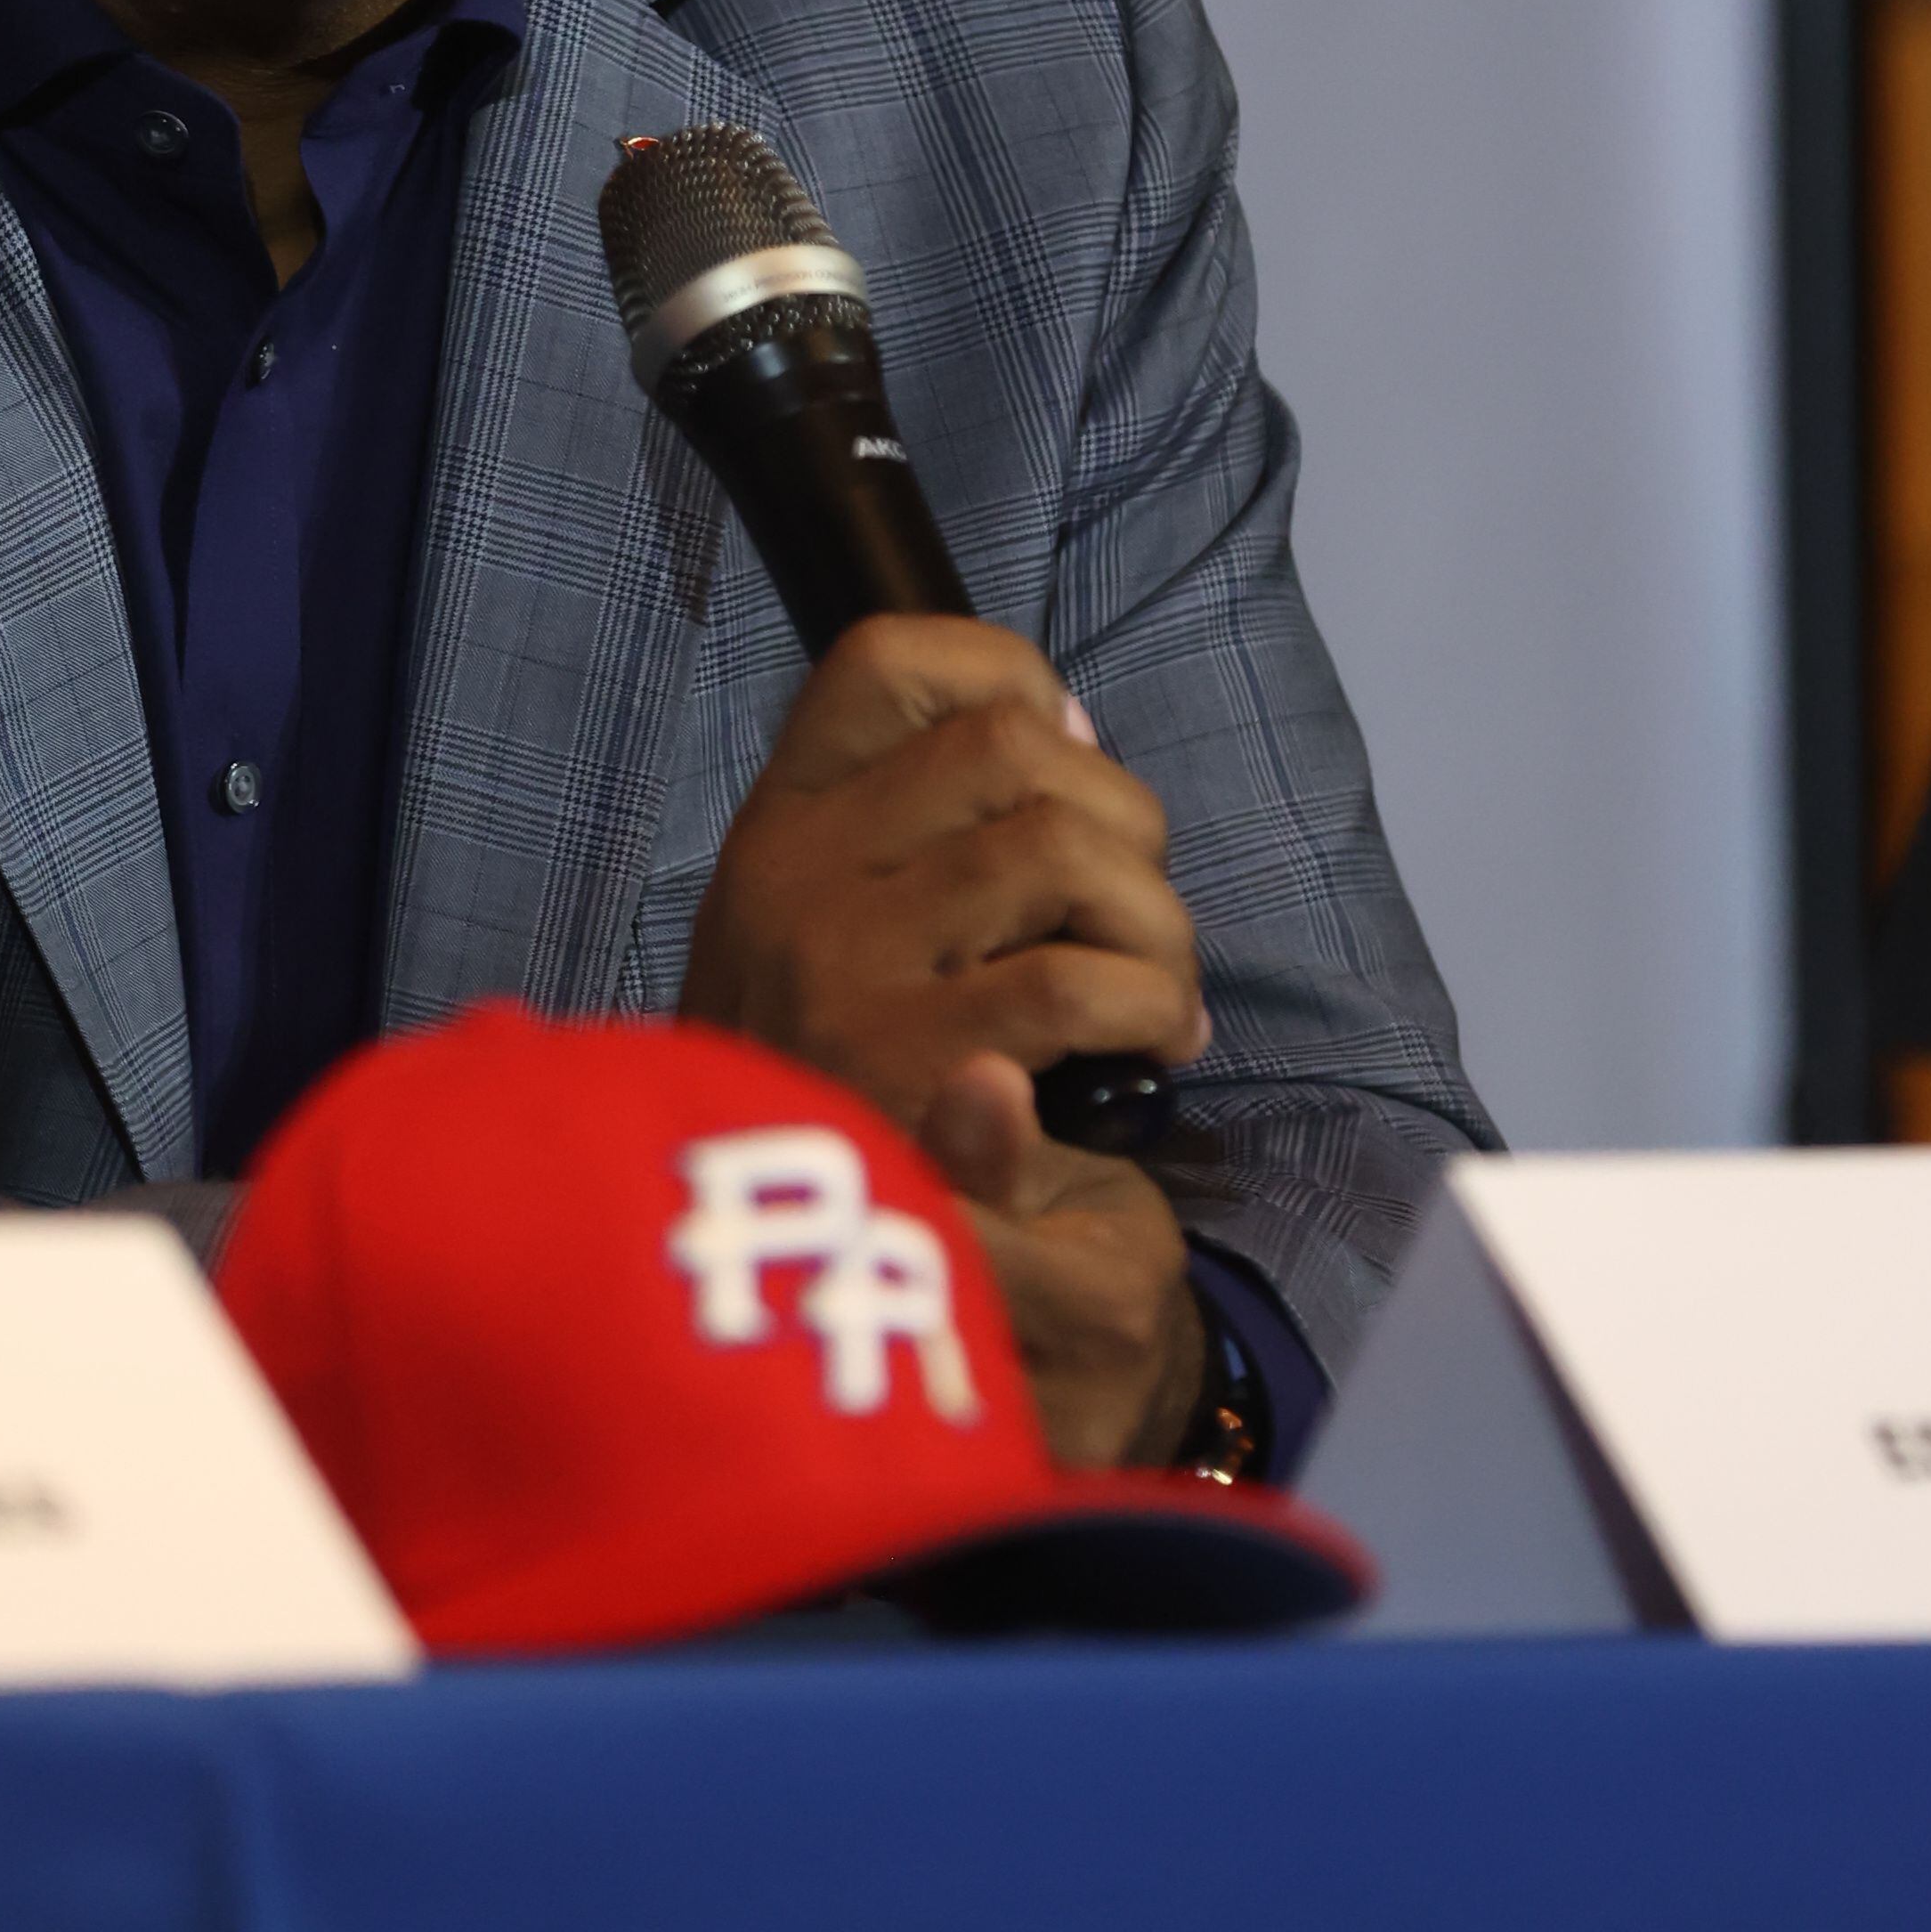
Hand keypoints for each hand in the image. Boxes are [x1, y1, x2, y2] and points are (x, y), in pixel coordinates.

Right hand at [679, 615, 1210, 1465]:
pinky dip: (1147, 1004)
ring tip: (1156, 990)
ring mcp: (839, 973)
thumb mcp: (819, 934)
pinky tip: (1153, 1048)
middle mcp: (789, 881)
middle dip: (1119, 814)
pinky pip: (1072, 984)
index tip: (1069, 753)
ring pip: (1057, 847)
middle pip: (1008, 744)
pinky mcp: (904, 1075)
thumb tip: (1065, 723)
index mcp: (774, 829)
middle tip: (1133, 911)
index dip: (1007, 673)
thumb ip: (911, 831)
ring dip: (1151, 918)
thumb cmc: (841, 1089)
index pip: (884, 660)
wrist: (775, 1271)